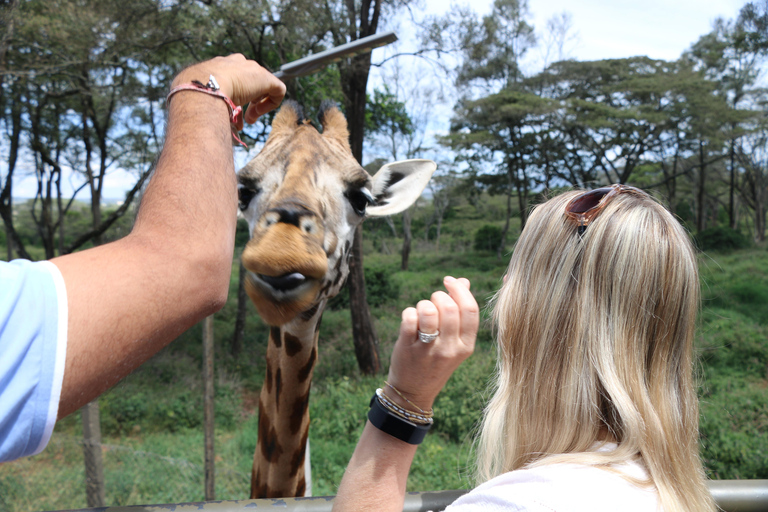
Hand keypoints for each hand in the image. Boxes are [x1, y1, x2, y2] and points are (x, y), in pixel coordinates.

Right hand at [171, 54, 285, 127]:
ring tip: (248, 118)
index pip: (231, 77)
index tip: (229, 109)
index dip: (233, 95)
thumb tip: (209, 121)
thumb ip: (204, 105)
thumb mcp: (195, 99)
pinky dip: (271, 104)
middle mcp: (235, 63)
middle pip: (248, 81)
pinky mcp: (266, 78)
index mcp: (218, 65)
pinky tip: (256, 114)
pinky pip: (278, 90)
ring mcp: (251, 68)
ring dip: (256, 105)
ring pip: (263, 86)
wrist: (202, 89)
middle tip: (241, 116)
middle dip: (246, 100)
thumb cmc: (192, 97)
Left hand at [386, 276, 478, 410]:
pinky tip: (410, 320)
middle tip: (433, 301)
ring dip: (423, 304)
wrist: (413, 391)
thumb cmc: (435, 360)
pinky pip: (409, 317)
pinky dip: (408, 313)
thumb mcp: (454, 342)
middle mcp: (450, 349)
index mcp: (466, 346)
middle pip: (449, 307)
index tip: (449, 281)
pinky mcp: (407, 348)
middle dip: (438, 295)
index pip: (471, 310)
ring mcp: (428, 350)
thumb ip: (460, 313)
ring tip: (421, 311)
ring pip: (428, 310)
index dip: (460, 289)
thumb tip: (463, 281)